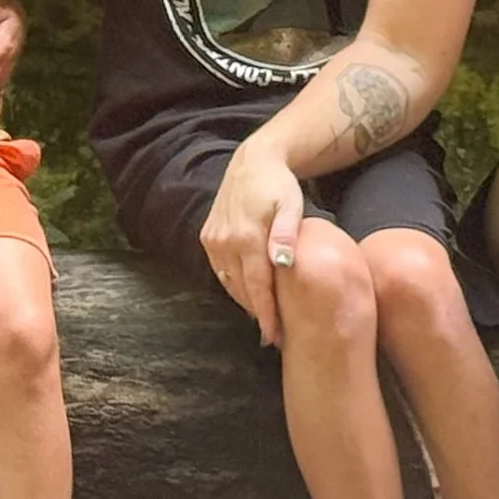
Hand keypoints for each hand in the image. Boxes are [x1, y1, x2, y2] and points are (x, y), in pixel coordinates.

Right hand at [197, 142, 301, 345]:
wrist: (253, 162)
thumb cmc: (279, 186)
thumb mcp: (291, 206)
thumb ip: (287, 235)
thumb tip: (283, 264)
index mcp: (246, 236)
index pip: (257, 286)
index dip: (266, 314)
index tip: (275, 337)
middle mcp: (224, 241)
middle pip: (242, 289)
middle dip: (258, 313)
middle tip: (276, 334)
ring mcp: (212, 240)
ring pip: (229, 282)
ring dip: (246, 300)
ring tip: (265, 317)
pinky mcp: (207, 237)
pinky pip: (221, 270)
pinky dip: (235, 283)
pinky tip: (251, 290)